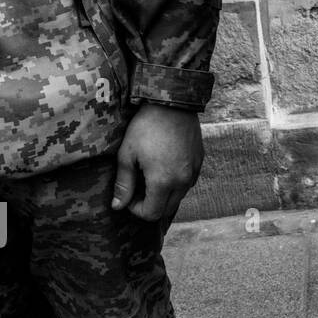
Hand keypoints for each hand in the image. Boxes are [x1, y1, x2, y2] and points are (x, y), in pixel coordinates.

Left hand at [112, 103, 203, 224]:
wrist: (172, 103)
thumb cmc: (145, 128)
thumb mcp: (127, 155)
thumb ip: (123, 184)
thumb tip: (117, 206)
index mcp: (163, 182)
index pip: (151, 213)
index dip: (136, 210)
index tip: (128, 195)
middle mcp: (182, 181)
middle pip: (167, 209)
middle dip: (151, 204)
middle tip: (138, 188)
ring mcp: (193, 171)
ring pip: (179, 196)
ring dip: (164, 194)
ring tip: (151, 175)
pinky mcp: (200, 161)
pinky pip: (188, 181)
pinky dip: (176, 182)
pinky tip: (166, 165)